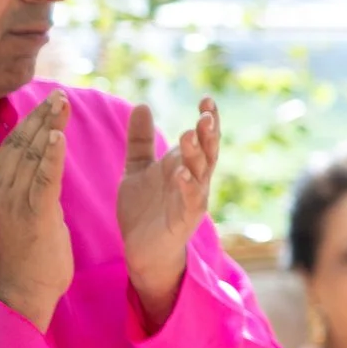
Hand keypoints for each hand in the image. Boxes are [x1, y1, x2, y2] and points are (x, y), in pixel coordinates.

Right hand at [0, 93, 73, 330]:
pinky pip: (43, 178)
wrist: (26, 286)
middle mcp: (3, 189)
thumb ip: (31, 187)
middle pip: (21, 143)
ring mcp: (16, 201)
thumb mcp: (28, 211)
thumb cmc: (32, 251)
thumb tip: (43, 166)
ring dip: (48, 127)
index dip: (32, 121)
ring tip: (62, 104)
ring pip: (31, 155)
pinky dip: (50, 155)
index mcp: (1, 187)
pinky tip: (58, 136)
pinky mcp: (34, 213)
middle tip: (61, 94)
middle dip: (41, 116)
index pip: (15, 145)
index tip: (50, 101)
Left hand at [119, 98, 220, 328]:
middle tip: (206, 114)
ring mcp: (191, 200)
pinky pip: (189, 201)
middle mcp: (193, 180)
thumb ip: (141, 140)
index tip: (206, 98)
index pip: (201, 139)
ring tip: (189, 135)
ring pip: (201, 173)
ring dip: (197, 155)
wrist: (141, 249)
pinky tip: (181, 173)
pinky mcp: (184, 219)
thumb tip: (142, 105)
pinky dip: (187, 186)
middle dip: (208, 134)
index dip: (206, 119)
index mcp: (184, 166)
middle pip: (207, 153)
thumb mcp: (138, 168)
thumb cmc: (144, 209)